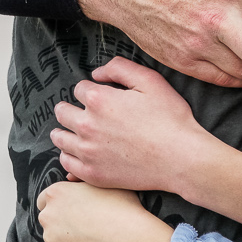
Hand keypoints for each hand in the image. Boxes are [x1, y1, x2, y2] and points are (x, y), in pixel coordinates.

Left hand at [36, 182, 173, 241]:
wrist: (129, 237)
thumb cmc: (122, 206)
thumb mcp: (105, 183)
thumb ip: (83, 182)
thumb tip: (72, 180)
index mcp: (56, 193)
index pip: (45, 199)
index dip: (60, 204)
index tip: (73, 209)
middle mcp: (47, 215)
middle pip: (50, 221)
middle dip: (63, 223)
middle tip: (87, 226)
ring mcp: (51, 239)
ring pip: (57, 241)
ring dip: (70, 241)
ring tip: (95, 241)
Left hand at [51, 57, 211, 194]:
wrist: (181, 158)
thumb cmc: (171, 119)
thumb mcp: (152, 81)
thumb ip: (120, 68)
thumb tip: (96, 74)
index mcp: (99, 100)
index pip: (79, 88)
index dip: (92, 90)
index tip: (102, 96)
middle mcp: (87, 125)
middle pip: (62, 111)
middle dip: (72, 108)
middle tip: (85, 113)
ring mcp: (87, 152)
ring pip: (60, 137)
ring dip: (66, 131)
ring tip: (79, 132)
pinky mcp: (92, 173)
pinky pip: (66, 163)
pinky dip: (70, 155)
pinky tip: (82, 152)